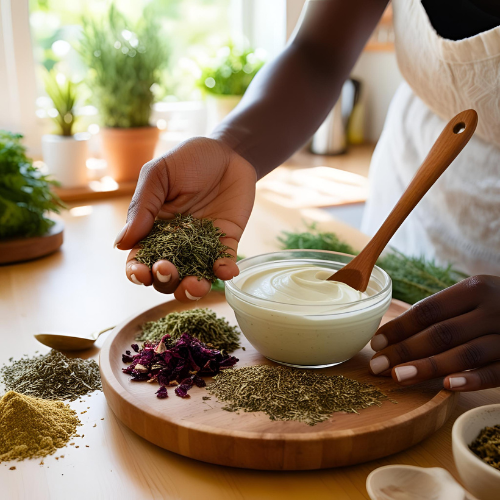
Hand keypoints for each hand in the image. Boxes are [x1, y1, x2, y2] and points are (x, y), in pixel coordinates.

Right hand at [113, 137, 255, 301]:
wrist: (227, 151)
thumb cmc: (187, 159)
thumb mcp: (158, 175)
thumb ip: (142, 207)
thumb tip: (121, 244)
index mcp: (154, 229)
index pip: (140, 259)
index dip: (137, 272)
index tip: (140, 273)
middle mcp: (177, 244)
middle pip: (166, 276)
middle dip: (164, 281)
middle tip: (167, 269)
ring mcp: (202, 246)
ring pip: (194, 278)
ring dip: (192, 289)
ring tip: (195, 284)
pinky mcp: (226, 242)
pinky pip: (224, 263)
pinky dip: (224, 271)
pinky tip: (225, 269)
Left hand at [369, 275, 499, 390]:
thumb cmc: (499, 305)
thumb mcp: (476, 297)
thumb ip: (444, 311)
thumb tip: (394, 332)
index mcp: (475, 289)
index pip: (428, 310)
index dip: (400, 327)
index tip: (376, 343)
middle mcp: (493, 308)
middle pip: (440, 333)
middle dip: (405, 351)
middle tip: (377, 366)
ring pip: (464, 353)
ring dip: (429, 366)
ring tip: (398, 377)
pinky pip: (496, 371)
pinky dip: (472, 379)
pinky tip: (447, 386)